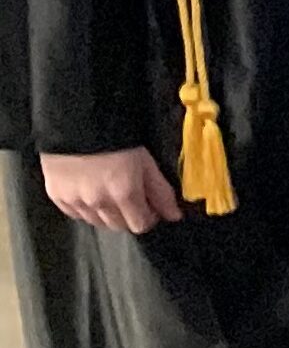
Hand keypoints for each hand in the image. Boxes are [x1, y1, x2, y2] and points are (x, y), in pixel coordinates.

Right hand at [41, 148, 179, 233]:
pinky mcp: (56, 195)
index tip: (149, 207)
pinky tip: (89, 191)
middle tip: (130, 198)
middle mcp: (98, 202)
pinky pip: (75, 214)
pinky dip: (84, 208)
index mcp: (124, 194)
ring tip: (108, 192)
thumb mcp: (146, 162)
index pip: (140, 225)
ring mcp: (75, 201)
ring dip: (106, 213)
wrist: (75, 121)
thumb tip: (174, 215)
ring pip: (96, 222)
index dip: (148, 217)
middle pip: (118, 226)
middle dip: (128, 216)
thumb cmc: (116, 138)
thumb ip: (160, 192)